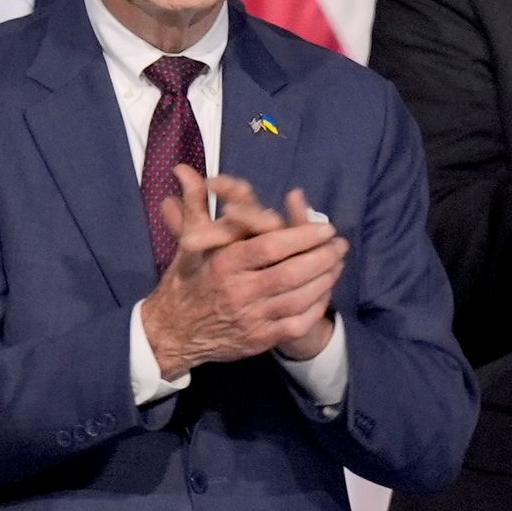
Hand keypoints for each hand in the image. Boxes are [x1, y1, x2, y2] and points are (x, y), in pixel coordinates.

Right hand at [139, 170, 349, 372]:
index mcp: (222, 265)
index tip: (324, 228)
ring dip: (326, 279)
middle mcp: (238, 292)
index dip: (303, 237)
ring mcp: (251, 319)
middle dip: (323, 257)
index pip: (270, 248)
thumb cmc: (184, 283)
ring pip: (300, 298)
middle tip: (339, 244)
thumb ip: (196, 205)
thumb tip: (185, 170)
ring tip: (338, 263)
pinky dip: (317, 306)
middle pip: (291, 273)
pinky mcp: (260, 340)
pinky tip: (324, 292)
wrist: (171, 335)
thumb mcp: (188, 244)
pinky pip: (298, 323)